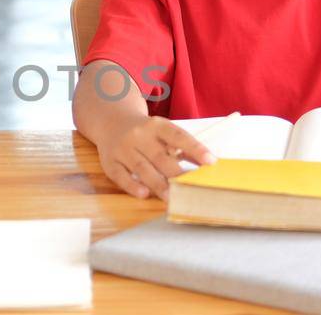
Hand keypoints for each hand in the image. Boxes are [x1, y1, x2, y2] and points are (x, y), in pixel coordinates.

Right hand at [98, 117, 215, 199]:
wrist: (111, 122)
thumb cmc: (145, 132)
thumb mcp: (163, 132)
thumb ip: (184, 148)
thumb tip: (208, 163)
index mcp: (156, 126)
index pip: (178, 136)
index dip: (195, 148)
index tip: (211, 161)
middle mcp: (138, 135)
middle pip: (159, 156)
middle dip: (175, 173)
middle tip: (190, 188)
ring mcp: (123, 148)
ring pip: (141, 168)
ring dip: (157, 184)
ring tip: (171, 198)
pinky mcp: (109, 162)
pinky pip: (120, 175)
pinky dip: (132, 186)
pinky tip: (144, 194)